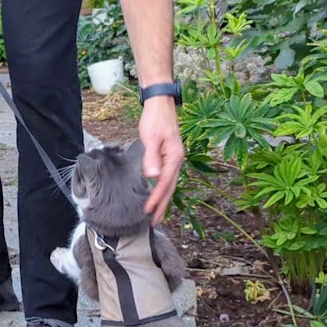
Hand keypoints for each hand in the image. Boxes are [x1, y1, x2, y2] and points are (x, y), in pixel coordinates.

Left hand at [139, 96, 184, 225]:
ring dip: (163, 200)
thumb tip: (152, 177)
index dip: (157, 199)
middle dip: (162, 206)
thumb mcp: (151, 137)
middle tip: (155, 222)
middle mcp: (177, 160)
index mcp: (174, 158)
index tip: (148, 212)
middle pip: (170, 188)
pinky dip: (163, 189)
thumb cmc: (155, 119)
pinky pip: (167, 178)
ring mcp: (174, 159)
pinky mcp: (169, 156)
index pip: (164, 184)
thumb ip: (151, 157)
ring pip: (169, 184)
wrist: (160, 104)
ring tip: (157, 214)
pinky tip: (158, 194)